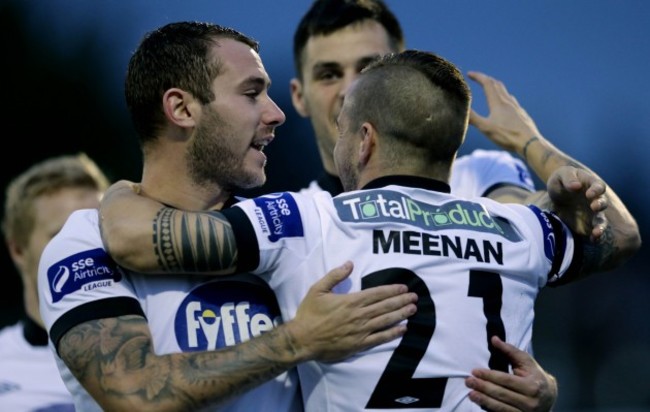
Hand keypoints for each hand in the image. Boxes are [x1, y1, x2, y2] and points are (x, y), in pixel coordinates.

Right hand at [288, 261, 416, 361]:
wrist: (303, 339)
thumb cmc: (309, 313)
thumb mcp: (318, 289)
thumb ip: (335, 275)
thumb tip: (350, 263)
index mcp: (351, 301)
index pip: (377, 294)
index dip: (392, 290)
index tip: (404, 287)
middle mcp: (359, 315)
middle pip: (385, 306)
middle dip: (401, 301)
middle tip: (415, 297)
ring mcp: (361, 331)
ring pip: (386, 321)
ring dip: (401, 314)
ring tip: (413, 309)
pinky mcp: (359, 344)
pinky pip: (380, 338)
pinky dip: (393, 333)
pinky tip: (403, 329)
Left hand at [465, 336, 556, 411]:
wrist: (549, 396)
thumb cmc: (534, 375)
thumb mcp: (526, 361)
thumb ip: (509, 350)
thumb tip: (494, 339)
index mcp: (532, 385)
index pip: (506, 380)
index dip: (489, 376)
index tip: (475, 371)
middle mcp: (530, 401)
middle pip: (501, 393)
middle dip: (483, 387)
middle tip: (468, 381)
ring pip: (501, 407)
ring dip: (484, 400)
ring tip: (471, 394)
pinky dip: (491, 408)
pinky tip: (481, 403)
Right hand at [468, 71, 541, 153]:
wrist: (530, 142)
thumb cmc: (507, 136)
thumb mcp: (486, 128)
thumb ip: (473, 118)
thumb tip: (461, 109)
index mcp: (497, 103)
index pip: (487, 84)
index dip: (478, 77)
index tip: (469, 74)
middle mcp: (507, 101)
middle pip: (496, 84)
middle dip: (486, 79)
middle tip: (478, 78)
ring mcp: (516, 107)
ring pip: (504, 91)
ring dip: (495, 86)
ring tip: (489, 89)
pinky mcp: (521, 113)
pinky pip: (511, 100)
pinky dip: (503, 96)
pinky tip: (504, 104)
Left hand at [547, 166, 607, 240]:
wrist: (555, 195)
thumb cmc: (561, 181)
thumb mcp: (561, 175)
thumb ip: (568, 178)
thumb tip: (576, 186)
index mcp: (591, 185)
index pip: (598, 186)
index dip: (596, 190)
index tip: (589, 194)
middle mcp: (595, 200)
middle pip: (602, 203)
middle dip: (600, 205)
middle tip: (594, 207)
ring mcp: (592, 213)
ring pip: (601, 220)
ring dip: (601, 226)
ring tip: (597, 232)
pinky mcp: (587, 224)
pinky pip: (594, 231)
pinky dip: (595, 236)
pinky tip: (593, 239)